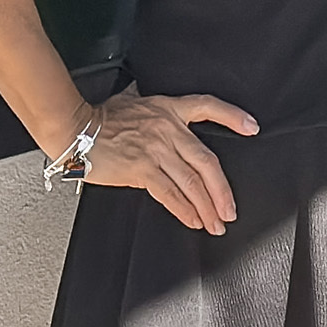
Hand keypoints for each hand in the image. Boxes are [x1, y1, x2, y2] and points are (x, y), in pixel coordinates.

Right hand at [78, 92, 257, 234]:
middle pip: (207, 161)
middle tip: (230, 210)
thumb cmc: (98, 117)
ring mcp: (156, 149)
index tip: (252, 127)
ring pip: (192, 182)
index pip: (207, 106)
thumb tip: (152, 107)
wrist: (74, 128)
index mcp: (168, 109)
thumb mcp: (132, 102)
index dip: (232, 117)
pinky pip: (170, 193)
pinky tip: (193, 220)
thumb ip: (151, 109)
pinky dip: (184, 209)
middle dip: (222, 190)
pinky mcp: (141, 169)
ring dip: (207, 207)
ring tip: (215, 224)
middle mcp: (168, 129)